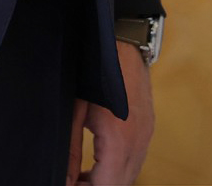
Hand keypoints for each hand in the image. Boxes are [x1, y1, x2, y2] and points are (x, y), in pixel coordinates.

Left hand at [68, 41, 152, 184]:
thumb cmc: (95, 70)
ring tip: (78, 181)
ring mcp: (146, 135)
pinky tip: (94, 169)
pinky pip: (134, 161)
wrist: (124, 39)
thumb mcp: (75, 110)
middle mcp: (138, 142)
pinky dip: (115, 171)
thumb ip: (70, 150)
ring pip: (128, 176)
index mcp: (119, 140)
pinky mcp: (147, 128)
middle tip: (70, 184)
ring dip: (106, 183)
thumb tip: (65, 179)